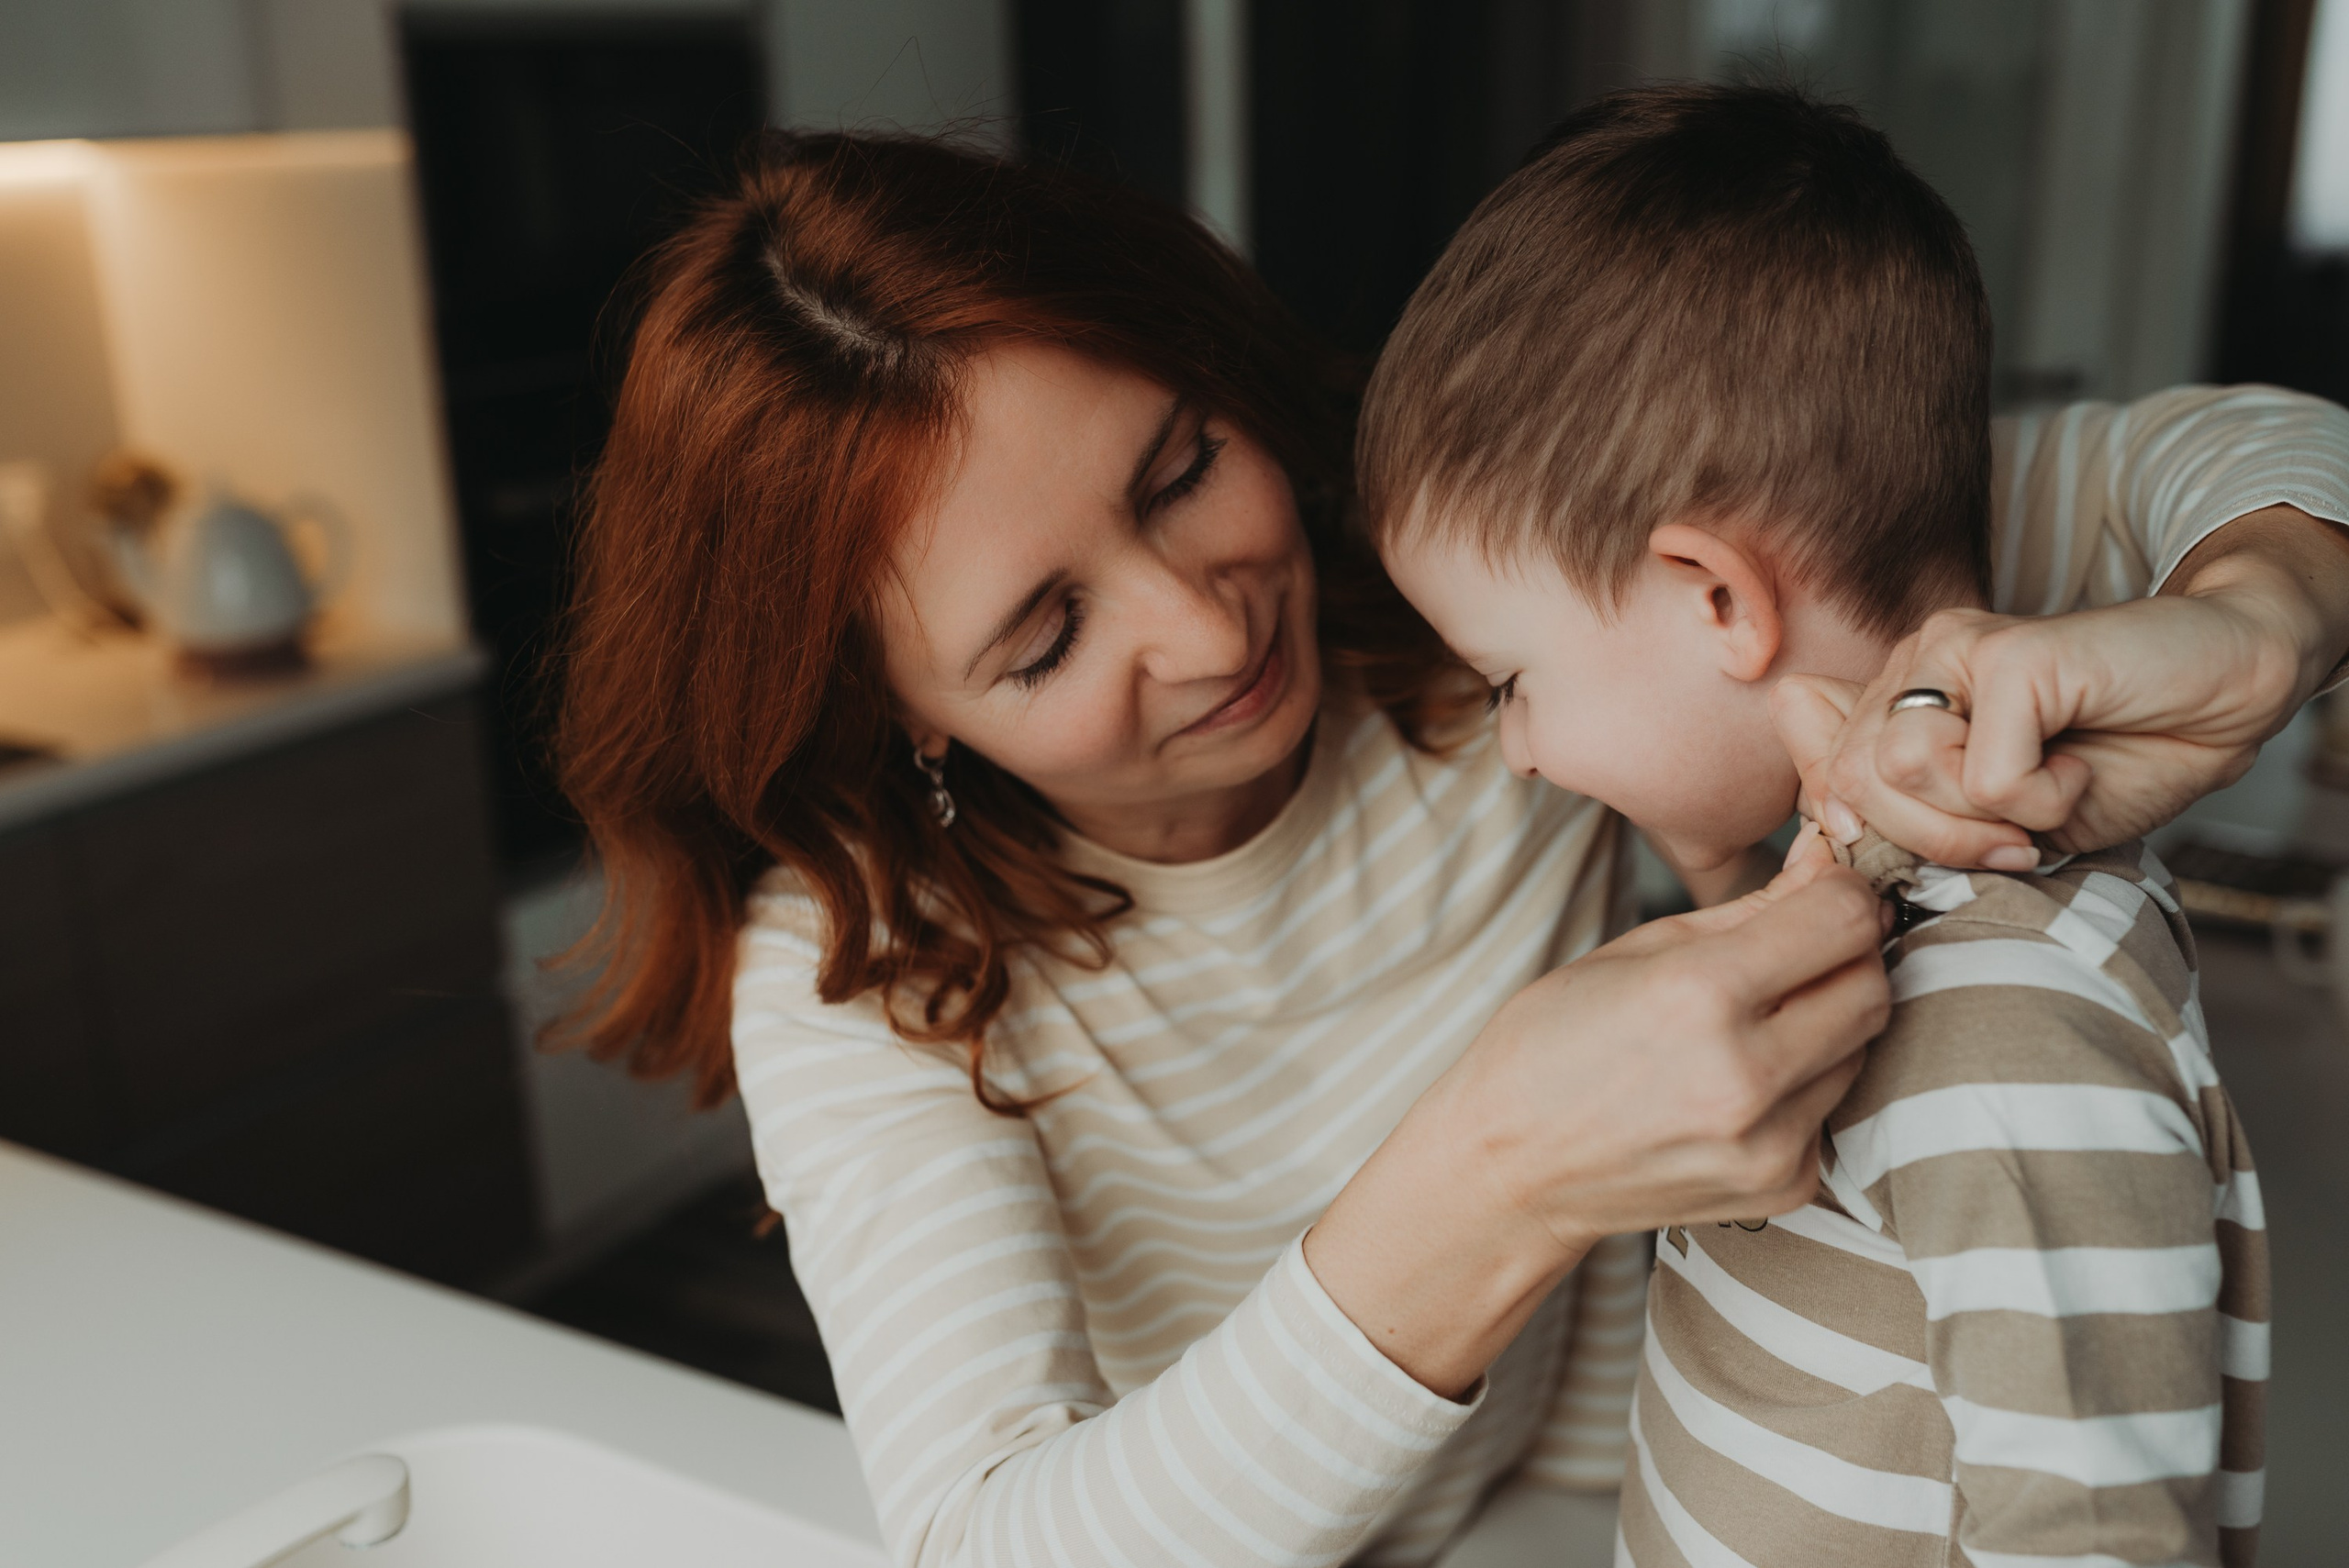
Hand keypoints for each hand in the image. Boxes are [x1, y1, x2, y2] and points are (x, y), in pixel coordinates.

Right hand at [1458, 828, 1888, 1249]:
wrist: (1513, 1168)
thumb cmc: (1555, 1044)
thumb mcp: (1640, 949)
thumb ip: (1752, 907)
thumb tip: (1826, 859)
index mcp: (1699, 995)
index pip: (1843, 920)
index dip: (1839, 893)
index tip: (1820, 894)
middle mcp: (1745, 1075)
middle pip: (1870, 986)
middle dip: (1845, 955)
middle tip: (1793, 954)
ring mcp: (1769, 1142)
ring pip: (1863, 1048)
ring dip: (1826, 1021)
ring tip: (1753, 1023)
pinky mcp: (1785, 1186)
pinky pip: (1834, 1108)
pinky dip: (1805, 1083)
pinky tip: (1741, 1084)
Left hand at [1774, 505, 2348, 867]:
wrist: (2224, 700)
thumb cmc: (2115, 757)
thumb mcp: (1998, 815)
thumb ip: (1908, 811)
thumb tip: (1822, 819)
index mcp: (1898, 695)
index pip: (1818, 775)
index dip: (1871, 837)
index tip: (1953, 852)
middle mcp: (1915, 661)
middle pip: (1849, 781)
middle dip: (1930, 840)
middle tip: (2011, 839)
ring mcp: (1955, 648)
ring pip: (1904, 772)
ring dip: (1982, 818)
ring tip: (2045, 797)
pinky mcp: (2010, 654)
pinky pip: (1985, 773)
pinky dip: (2040, 801)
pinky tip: (2077, 770)